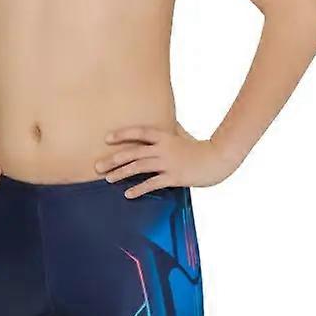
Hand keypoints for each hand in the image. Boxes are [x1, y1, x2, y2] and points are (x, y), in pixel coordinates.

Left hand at [95, 122, 237, 197]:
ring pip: (139, 167)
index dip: (122, 134)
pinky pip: (152, 183)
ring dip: (121, 173)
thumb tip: (166, 122)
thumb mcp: (183, 135)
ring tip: (108, 179)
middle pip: (133, 152)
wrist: (218, 159)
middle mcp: (163, 148)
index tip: (107, 138)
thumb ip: (171, 130)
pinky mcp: (174, 177)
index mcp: (165, 137)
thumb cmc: (199, 147)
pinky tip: (128, 194)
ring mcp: (168, 163)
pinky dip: (138, 188)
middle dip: (114, 159)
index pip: (139, 132)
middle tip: (97, 166)